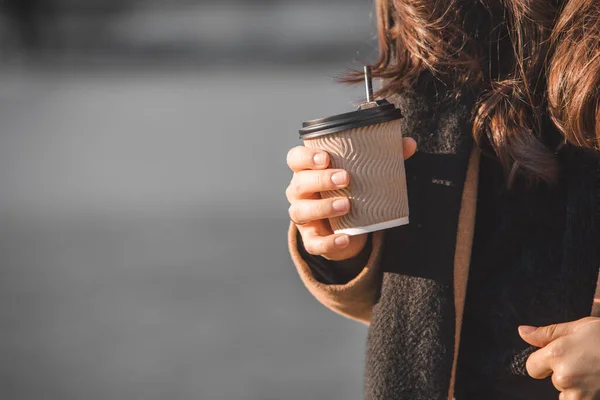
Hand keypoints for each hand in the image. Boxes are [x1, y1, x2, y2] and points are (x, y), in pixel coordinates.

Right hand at [285, 137, 416, 260]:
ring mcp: (303, 216)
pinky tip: (344, 237)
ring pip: (301, 211)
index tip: (326, 157)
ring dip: (323, 207)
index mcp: (307, 171)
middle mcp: (299, 192)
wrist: (346, 228)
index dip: (306, 157)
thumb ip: (384, 157)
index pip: (295, 159)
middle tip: (346, 178)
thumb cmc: (349, 192)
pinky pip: (314, 243)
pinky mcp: (311, 239)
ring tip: (346, 205)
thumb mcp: (363, 175)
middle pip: (299, 183)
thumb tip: (409, 144)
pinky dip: (329, 242)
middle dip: (320, 179)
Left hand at [519, 317, 599, 398]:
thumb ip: (547, 333)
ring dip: (573, 388)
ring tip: (591, 372)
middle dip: (562, 373)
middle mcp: (565, 377)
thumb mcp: (578, 326)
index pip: (531, 367)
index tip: (554, 357)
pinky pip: (578, 399)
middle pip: (551, 381)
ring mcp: (580, 393)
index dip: (541, 362)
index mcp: (557, 354)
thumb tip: (522, 332)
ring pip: (565, 395)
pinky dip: (584, 394)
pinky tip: (595, 381)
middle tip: (583, 362)